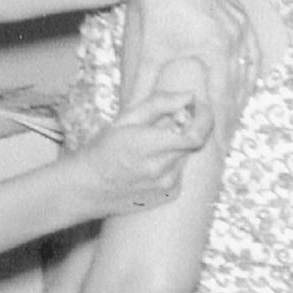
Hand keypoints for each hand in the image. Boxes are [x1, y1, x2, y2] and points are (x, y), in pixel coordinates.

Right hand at [72, 60, 214, 217]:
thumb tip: (189, 97)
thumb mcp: (125, 119)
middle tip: (170, 120)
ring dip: (177, 145)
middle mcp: (163, 170)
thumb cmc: (103, 150)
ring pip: (186, 156)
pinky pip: (180, 171)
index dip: (204, 117)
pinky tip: (150, 163)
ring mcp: (167, 186)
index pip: (196, 135)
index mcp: (150, 147)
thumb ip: (160, 105)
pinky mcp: (168, 196)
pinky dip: (173, 162)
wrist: (88, 188)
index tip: (199, 105)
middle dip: (188, 126)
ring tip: (152, 145)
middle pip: (193, 143)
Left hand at [108, 0, 257, 116]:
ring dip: (245, 88)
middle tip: (229, 131)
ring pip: (250, 64)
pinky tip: (243, 76)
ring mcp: (240, 20)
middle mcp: (235, 34)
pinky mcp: (239, 10)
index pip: (224, 94)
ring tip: (237, 109)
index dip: (223, 120)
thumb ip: (144, 88)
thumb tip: (131, 116)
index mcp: (216, 46)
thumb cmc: (152, 11)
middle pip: (241, 82)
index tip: (221, 141)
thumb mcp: (150, 53)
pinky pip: (251, 45)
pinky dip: (248, 64)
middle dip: (236, 109)